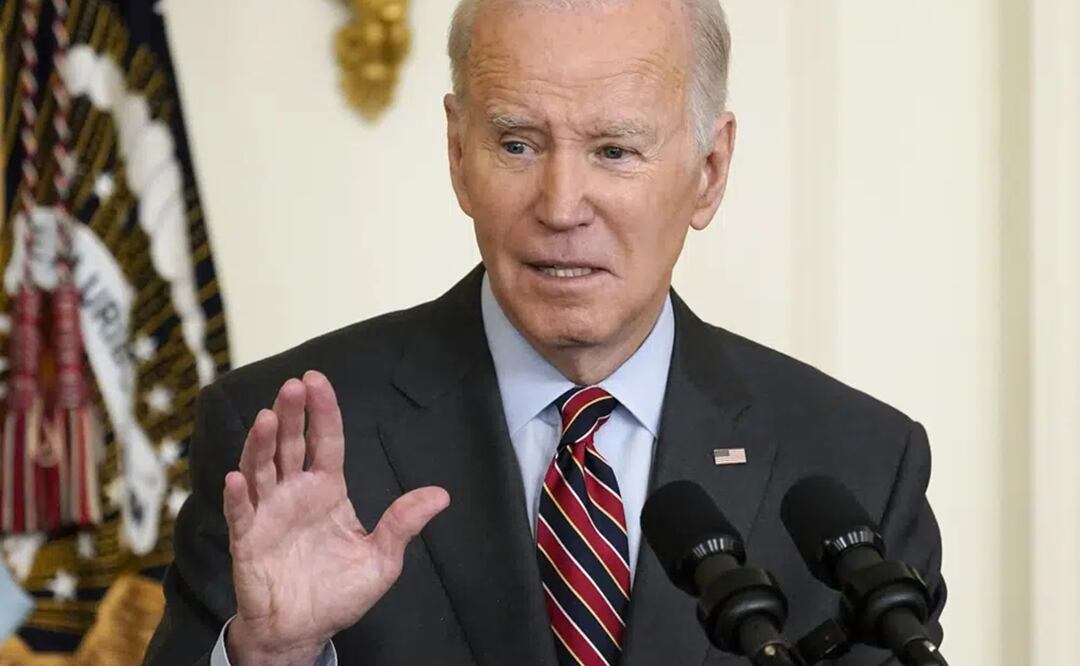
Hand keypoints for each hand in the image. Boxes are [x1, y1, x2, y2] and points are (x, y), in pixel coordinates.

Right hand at [222, 370, 448, 665]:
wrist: (304, 632)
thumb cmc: (339, 593)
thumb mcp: (382, 558)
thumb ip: (403, 524)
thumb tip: (441, 495)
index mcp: (327, 490)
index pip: (324, 441)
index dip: (322, 411)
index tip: (316, 380)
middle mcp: (295, 493)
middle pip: (290, 444)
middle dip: (290, 415)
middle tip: (293, 386)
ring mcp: (268, 514)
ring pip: (261, 469)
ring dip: (261, 444)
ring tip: (266, 418)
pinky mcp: (247, 541)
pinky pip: (241, 514)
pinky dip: (238, 496)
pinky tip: (238, 477)